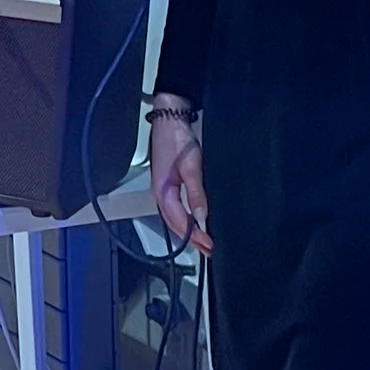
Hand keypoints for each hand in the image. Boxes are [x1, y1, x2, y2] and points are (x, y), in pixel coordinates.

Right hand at [147, 117, 212, 254]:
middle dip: (191, 239)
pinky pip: (175, 209)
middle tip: (209, 249)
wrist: (170, 119)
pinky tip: (194, 221)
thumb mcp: (191, 167)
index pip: (180, 222)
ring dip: (188, 231)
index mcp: (163, 192)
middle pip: (175, 225)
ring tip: (203, 241)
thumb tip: (201, 216)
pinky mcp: (168, 184)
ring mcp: (163, 190)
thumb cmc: (177, 139)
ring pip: (174, 219)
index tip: (209, 245)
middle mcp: (160, 194)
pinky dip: (185, 219)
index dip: (195, 237)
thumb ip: (196, 193)